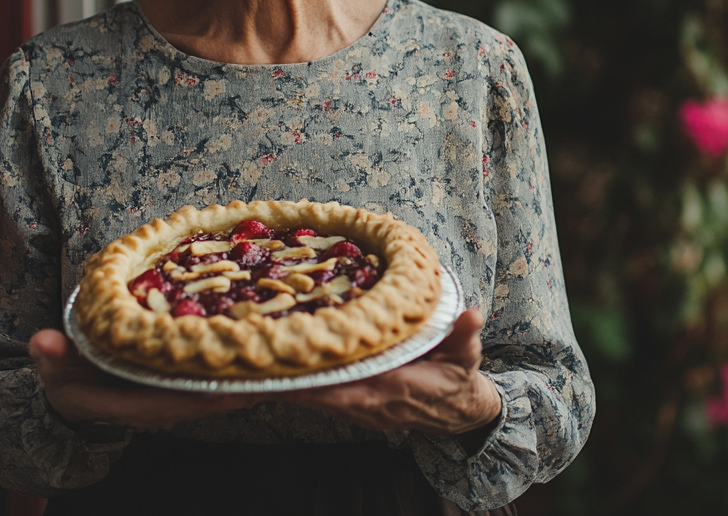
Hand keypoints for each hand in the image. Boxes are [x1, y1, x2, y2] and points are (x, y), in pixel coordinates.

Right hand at [29, 329, 265, 429]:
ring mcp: (179, 393)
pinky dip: (240, 357)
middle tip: (285, 354)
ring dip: (251, 366)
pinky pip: (218, 370)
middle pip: (216, 393)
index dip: (214, 390)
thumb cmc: (68, 383)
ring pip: (222, 383)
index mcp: (140, 404)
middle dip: (248, 377)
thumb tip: (43, 342)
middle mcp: (168, 402)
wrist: (75, 397)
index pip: (184, 400)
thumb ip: (53, 357)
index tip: (244, 378)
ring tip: (288, 341)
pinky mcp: (186, 381)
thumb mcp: (55, 371)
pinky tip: (266, 334)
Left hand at [277, 308, 501, 435]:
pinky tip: (278, 368)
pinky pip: (320, 397)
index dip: (317, 377)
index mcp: (392, 389)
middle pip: (319, 393)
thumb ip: (464, 335)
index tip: (291, 361)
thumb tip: (472, 314)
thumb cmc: (458, 380)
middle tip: (256, 354)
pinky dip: (299, 385)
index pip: (347, 386)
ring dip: (289, 381)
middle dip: (289, 377)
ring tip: (256, 359)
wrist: (458, 413)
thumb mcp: (467, 356)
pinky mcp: (353, 406)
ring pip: (315, 397)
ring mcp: (358, 408)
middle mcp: (368, 403)